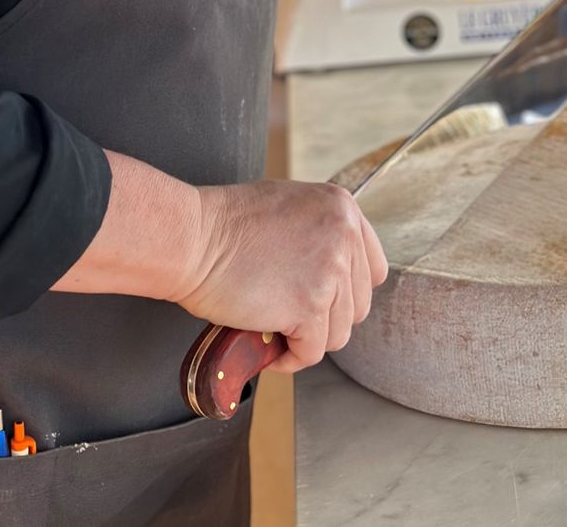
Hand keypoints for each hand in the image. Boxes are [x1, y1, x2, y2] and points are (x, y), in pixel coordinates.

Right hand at [175, 179, 388, 374]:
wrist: (193, 239)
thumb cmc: (226, 224)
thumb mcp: (290, 207)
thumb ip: (321, 232)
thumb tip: (334, 269)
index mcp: (343, 208)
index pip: (373, 269)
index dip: (346, 291)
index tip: (319, 298)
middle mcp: (345, 236)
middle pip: (357, 305)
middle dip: (323, 317)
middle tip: (287, 313)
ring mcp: (331, 271)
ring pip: (338, 333)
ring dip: (306, 338)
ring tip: (273, 326)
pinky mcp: (310, 306)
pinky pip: (312, 352)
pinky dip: (289, 358)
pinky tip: (267, 345)